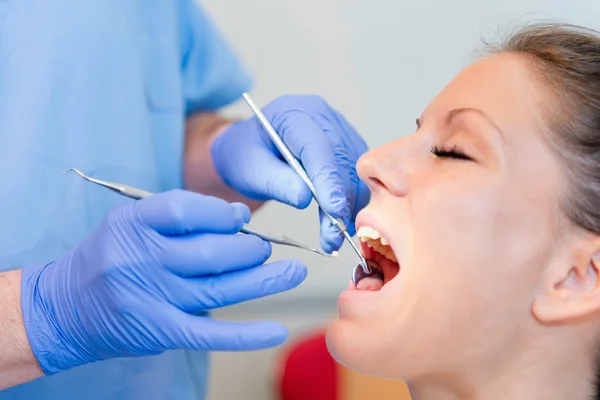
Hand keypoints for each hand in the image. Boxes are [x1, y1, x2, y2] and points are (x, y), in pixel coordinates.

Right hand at [20, 190, 306, 374]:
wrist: (66, 307)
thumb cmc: (110, 256)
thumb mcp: (131, 222)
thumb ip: (179, 215)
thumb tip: (238, 218)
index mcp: (133, 224)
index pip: (185, 209)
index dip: (221, 212)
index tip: (240, 217)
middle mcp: (141, 259)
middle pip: (210, 252)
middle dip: (248, 249)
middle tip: (265, 248)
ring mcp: (151, 298)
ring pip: (219, 288)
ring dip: (263, 281)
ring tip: (292, 272)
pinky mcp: (160, 331)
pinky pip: (210, 333)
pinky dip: (246, 334)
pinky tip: (275, 330)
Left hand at [211, 95, 369, 252]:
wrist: (250, 150)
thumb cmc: (245, 154)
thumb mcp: (250, 169)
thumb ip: (276, 181)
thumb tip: (305, 198)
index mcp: (293, 112)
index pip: (317, 146)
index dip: (328, 180)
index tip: (334, 211)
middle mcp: (322, 117)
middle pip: (341, 160)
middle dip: (339, 202)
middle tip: (333, 236)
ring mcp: (339, 130)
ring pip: (354, 171)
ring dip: (348, 206)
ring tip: (333, 236)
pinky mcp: (348, 147)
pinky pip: (357, 175)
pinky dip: (351, 202)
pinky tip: (341, 222)